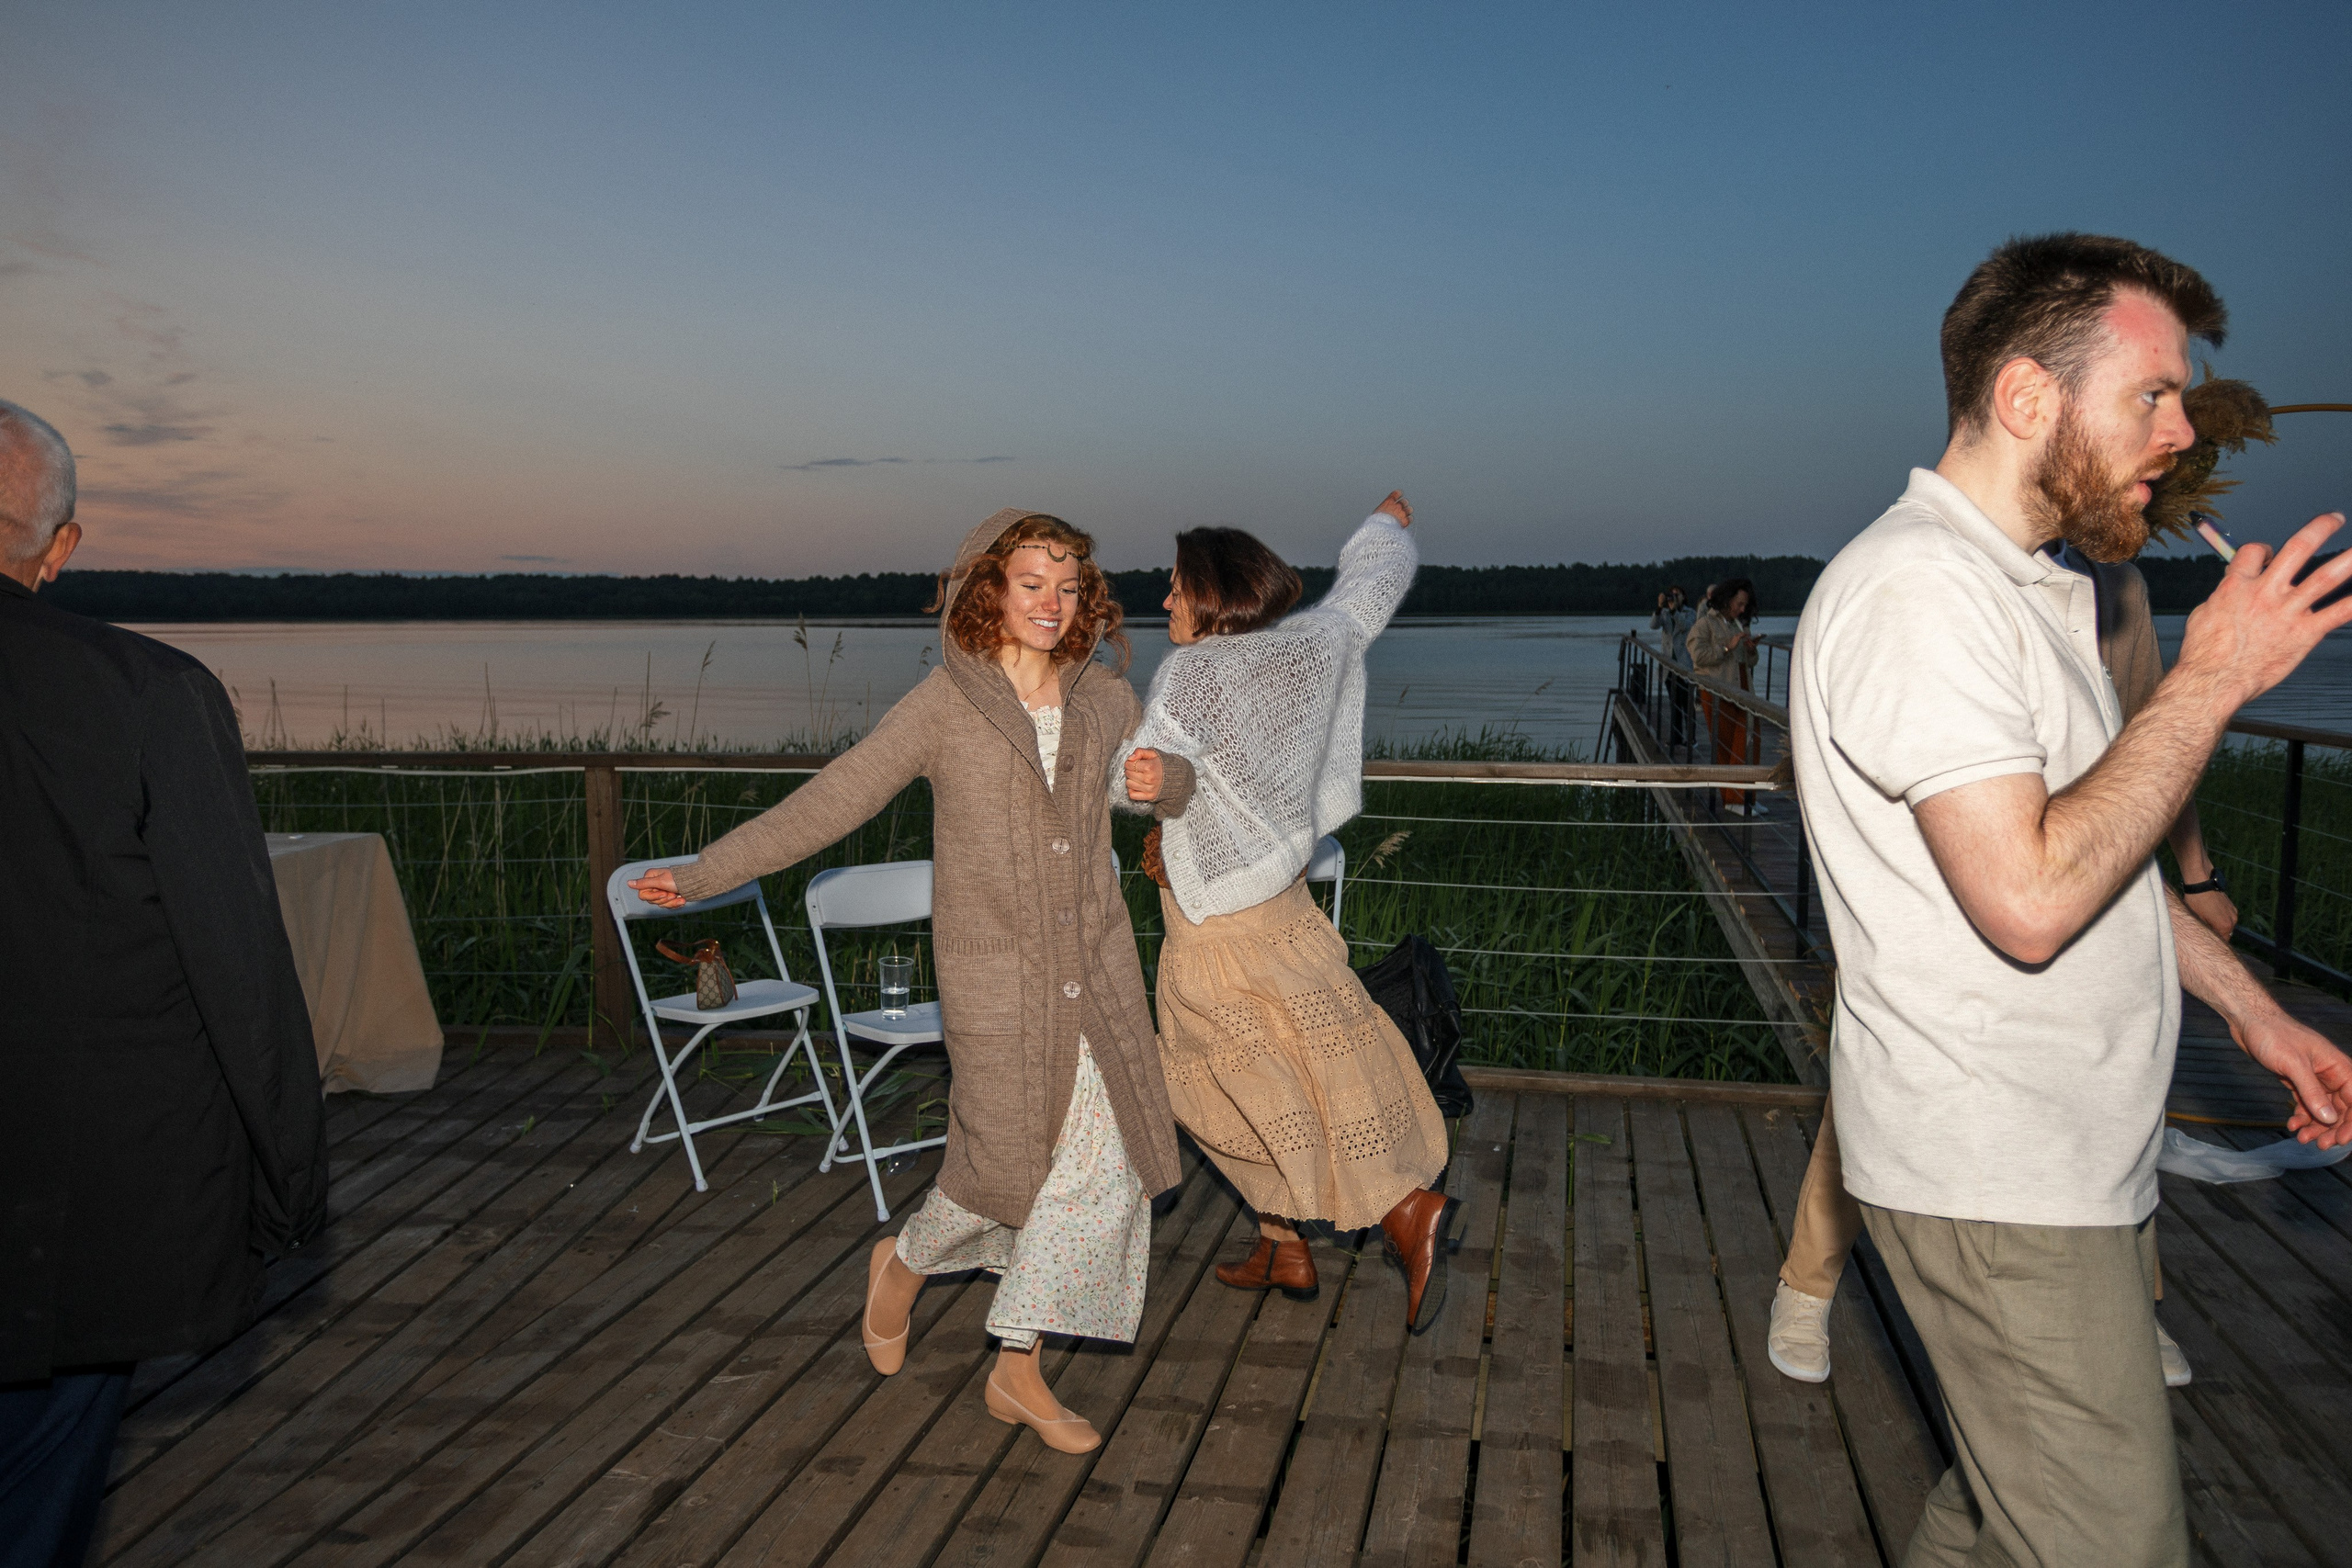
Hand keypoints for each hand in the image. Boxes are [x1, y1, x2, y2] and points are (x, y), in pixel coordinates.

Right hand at [627, 866, 685, 909]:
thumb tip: (628, 883)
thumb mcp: (660, 881)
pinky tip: (682, 900)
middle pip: (652, 901)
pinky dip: (676, 903)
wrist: (696, 883)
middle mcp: (655, 884)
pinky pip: (669, 905)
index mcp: (650, 878)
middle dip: (664, 900)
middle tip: (672, 894)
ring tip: (680, 897)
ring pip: (661, 904)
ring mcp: (663, 891)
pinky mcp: (670, 896)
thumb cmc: (678, 880)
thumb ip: (644, 883)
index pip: (643, 894)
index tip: (663, 894)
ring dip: (672, 902)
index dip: (653, 896)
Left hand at [1124, 748, 1162, 801]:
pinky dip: (1132, 790)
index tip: (1135, 762)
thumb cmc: (1163, 764)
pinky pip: (1132, 795)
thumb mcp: (1153, 754)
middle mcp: (1148, 779)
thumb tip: (1130, 758)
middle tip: (1137, 769)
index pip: (1129, 764)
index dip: (1130, 762)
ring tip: (1139, 776)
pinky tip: (1138, 785)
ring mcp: (1149, 788)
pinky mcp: (1149, 796)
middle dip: (1130, 770)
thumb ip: (1140, 752)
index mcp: (1149, 767)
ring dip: (1131, 779)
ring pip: (1129, 784)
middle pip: (1128, 774)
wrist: (1176, 777)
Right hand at [1375, 490, 1411, 527]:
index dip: (1398, 494)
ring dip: (1407, 511)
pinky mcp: (1406, 521)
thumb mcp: (1376, 513)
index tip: (1399, 494)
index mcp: (1388, 502)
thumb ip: (1383, 510)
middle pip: (1404, 501)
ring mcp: (1402, 513)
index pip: (1397, 493)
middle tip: (1401, 508)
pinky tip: (1406, 521)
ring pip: (1409, 509)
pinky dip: (1408, 519)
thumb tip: (1382, 512)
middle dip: (1403, 504)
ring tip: (1404, 515)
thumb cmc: (1376, 523)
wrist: (1381, 530)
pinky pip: (1410, 518)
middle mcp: (1397, 506)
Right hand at [2175, 512, 2351, 709]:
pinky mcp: (2304, 633)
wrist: (2213, 681)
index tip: (2269, 555)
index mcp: (2237, 586)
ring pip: (2325, 577)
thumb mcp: (2203, 614)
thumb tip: (2230, 587)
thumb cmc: (2204, 654)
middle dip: (2320, 529)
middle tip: (2335, 519)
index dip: (2264, 549)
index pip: (2255, 552)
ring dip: (2349, 559)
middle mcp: (2266, 593)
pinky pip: (2338, 613)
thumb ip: (2223, 596)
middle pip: (2298, 549)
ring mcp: (2287, 612)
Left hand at [2184, 887, 2237, 940]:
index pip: (2222, 941)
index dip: (2213, 942)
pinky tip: (2209, 912)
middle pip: (2225, 933)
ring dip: (2217, 925)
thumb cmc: (2196, 901)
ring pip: (2226, 925)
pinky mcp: (2232, 906)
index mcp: (2225, 926)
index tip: (2205, 941)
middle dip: (2215, 933)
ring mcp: (2233, 912)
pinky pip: (2227, 917)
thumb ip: (2204, 930)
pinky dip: (2220, 918)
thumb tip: (2203, 938)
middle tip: (2203, 929)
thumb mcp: (2196, 918)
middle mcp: (2233, 921)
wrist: (2201, 882)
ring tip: (2205, 919)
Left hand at [2231, 1009, 2351, 1147]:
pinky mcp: (2299, 1082)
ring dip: (2316, 1127)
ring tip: (2302, 1138)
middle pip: (2342, 1109)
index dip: (2351, 1123)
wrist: (2249, 1022)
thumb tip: (2330, 1119)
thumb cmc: (2273, 1035)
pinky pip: (2307, 1105)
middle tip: (2319, 1145)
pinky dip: (2303, 1117)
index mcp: (2339, 1067)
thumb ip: (2311, 1091)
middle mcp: (2331, 1074)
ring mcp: (2315, 1079)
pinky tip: (2293, 1125)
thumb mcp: (2293, 1064)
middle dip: (2332, 1129)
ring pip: (2323, 1110)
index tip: (2339, 1139)